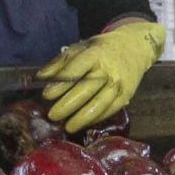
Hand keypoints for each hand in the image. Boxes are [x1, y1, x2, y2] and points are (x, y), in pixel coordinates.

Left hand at [37, 20, 166, 132]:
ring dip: (83, 117)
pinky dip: (97, 118)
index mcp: (95, 54)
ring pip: (101, 103)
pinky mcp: (126, 95)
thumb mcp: (80, 48)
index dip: (61, 83)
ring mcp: (118, 83)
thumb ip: (60, 63)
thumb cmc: (101, 49)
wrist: (134, 47)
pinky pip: (111, 109)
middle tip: (53, 115)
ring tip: (68, 127)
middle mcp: (108, 69)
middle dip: (69, 103)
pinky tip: (84, 123)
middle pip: (88, 88)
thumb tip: (40, 78)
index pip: (77, 69)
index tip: (46, 95)